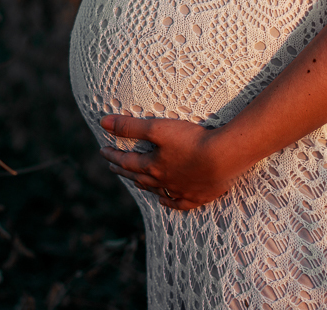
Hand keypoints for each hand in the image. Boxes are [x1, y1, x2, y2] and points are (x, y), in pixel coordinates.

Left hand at [99, 114, 240, 210]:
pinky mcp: (197, 196)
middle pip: (138, 177)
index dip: (113, 155)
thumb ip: (131, 126)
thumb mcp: (158, 128)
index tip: (103, 151)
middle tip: (113, 167)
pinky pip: (179, 203)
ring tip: (135, 182)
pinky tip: (164, 201)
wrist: (223, 158)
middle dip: (124, 170)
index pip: (126, 161)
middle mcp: (163, 181)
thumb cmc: (191, 140)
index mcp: (152, 165)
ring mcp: (180, 190)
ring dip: (144, 185)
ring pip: (156, 190)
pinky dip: (169, 202)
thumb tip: (103, 122)